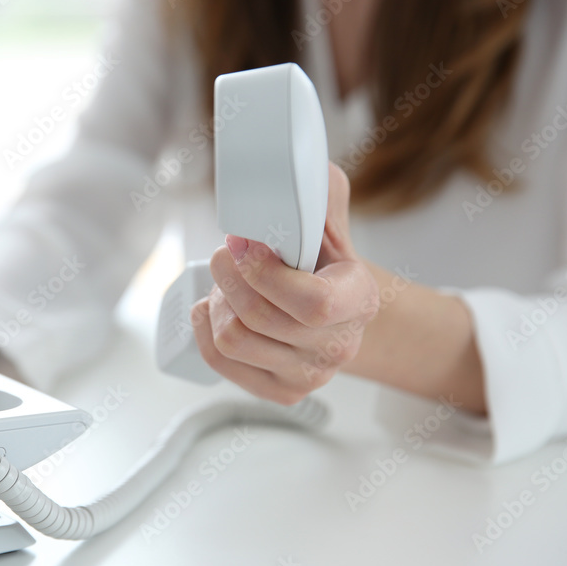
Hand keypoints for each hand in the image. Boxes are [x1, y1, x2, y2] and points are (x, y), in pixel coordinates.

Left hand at [192, 163, 378, 404]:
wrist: (333, 311)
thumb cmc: (323, 262)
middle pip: (258, 318)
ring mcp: (309, 375)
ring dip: (218, 302)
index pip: (313, 303)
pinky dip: (206, 328)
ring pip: (234, 339)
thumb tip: (293, 173)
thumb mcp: (327, 220)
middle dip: (228, 275)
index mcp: (360, 301)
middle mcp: (339, 345)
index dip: (265, 272)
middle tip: (226, 254)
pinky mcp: (279, 392)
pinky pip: (220, 362)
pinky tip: (216, 308)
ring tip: (227, 284)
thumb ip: (315, 193)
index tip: (243, 243)